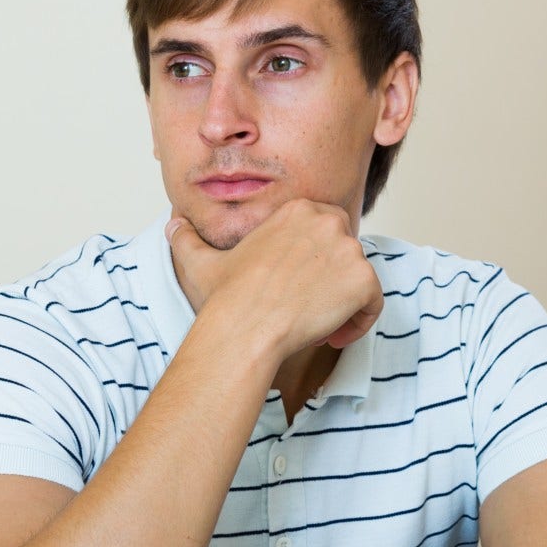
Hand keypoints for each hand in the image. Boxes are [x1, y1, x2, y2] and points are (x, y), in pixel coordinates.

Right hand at [167, 201, 382, 364]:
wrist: (245, 329)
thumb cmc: (226, 299)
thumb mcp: (202, 262)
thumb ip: (188, 240)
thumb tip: (172, 226)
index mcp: (297, 210)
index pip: (326, 229)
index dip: (316, 261)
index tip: (296, 287)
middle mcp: (328, 222)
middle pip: (345, 253)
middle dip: (333, 279)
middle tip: (307, 306)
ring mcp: (349, 250)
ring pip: (359, 279)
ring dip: (343, 303)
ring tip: (314, 325)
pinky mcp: (364, 280)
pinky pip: (374, 303)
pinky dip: (360, 322)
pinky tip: (332, 336)